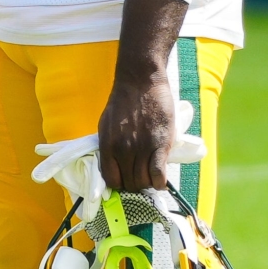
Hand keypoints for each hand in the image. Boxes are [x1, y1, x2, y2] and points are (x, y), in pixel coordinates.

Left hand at [96, 68, 176, 193]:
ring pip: (144, 181)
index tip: (125, 182)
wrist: (141, 83)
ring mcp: (142, 148)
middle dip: (134, 185)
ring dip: (147, 183)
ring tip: (150, 177)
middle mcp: (123, 150)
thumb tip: (112, 167)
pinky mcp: (161, 145)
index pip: (111, 180)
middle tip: (140, 178)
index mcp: (108, 146)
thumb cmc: (123, 103)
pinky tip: (160, 180)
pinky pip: (159, 174)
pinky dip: (160, 182)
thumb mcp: (106, 126)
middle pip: (129, 183)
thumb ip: (108, 147)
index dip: (119, 185)